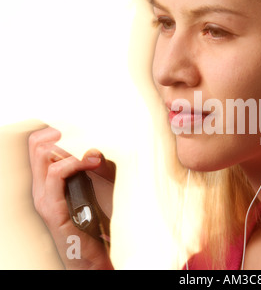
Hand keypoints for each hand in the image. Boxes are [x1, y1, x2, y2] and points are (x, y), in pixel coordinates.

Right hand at [28, 127, 114, 269]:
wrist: (94, 256)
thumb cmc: (97, 222)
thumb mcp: (102, 188)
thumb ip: (100, 168)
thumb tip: (94, 150)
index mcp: (50, 180)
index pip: (41, 145)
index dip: (57, 131)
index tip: (79, 125)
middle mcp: (42, 187)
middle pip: (37, 145)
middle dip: (56, 133)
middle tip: (75, 130)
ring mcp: (44, 197)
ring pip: (42, 155)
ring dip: (68, 147)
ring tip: (91, 151)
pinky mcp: (52, 208)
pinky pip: (55, 175)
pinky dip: (72, 163)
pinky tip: (89, 163)